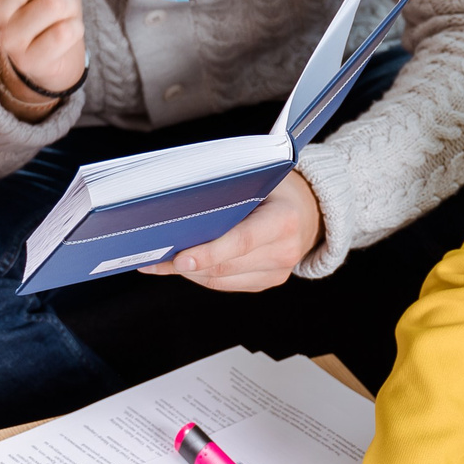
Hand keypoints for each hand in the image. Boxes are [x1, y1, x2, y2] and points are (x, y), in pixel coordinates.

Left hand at [138, 169, 323, 292]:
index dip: (209, 252)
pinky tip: (183, 266)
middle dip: (185, 264)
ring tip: (160, 261)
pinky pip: (226, 284)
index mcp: (284, 219)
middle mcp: (285, 250)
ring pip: (221, 280)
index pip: (242, 241)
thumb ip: (227, 195)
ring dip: (188, 272)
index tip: (179, 258)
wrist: (309, 209)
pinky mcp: (267, 282)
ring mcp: (278, 271)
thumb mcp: (258, 180)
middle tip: (153, 257)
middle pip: (226, 265)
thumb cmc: (276, 187)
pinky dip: (202, 275)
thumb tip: (179, 210)